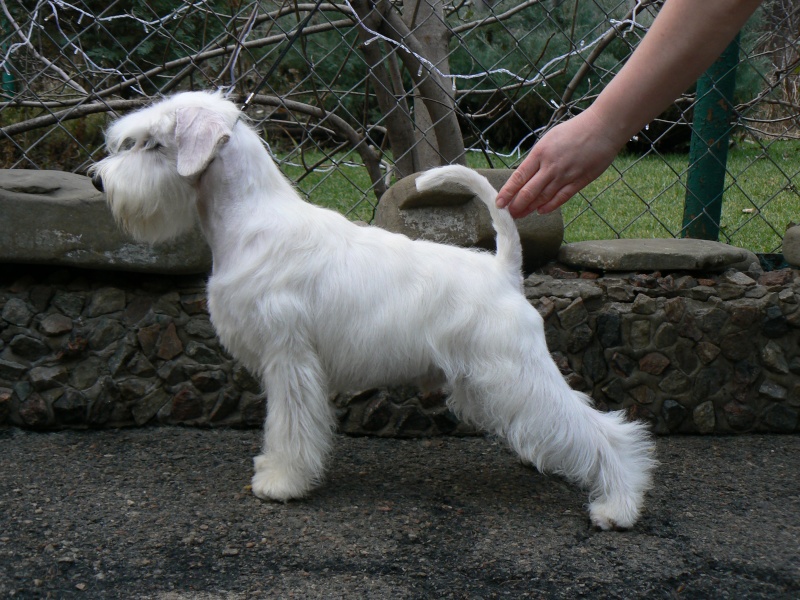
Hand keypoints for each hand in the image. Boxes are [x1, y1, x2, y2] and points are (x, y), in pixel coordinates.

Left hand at [496, 108, 623, 218]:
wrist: (603, 126)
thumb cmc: (575, 130)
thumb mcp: (550, 138)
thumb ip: (538, 157)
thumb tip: (525, 175)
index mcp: (540, 152)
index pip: (518, 177)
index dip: (507, 192)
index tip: (499, 203)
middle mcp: (551, 166)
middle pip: (528, 191)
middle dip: (516, 205)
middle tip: (509, 214)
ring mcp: (566, 175)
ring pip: (543, 197)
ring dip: (530, 208)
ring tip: (520, 215)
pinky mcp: (580, 181)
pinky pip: (561, 197)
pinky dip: (550, 206)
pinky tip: (541, 211)